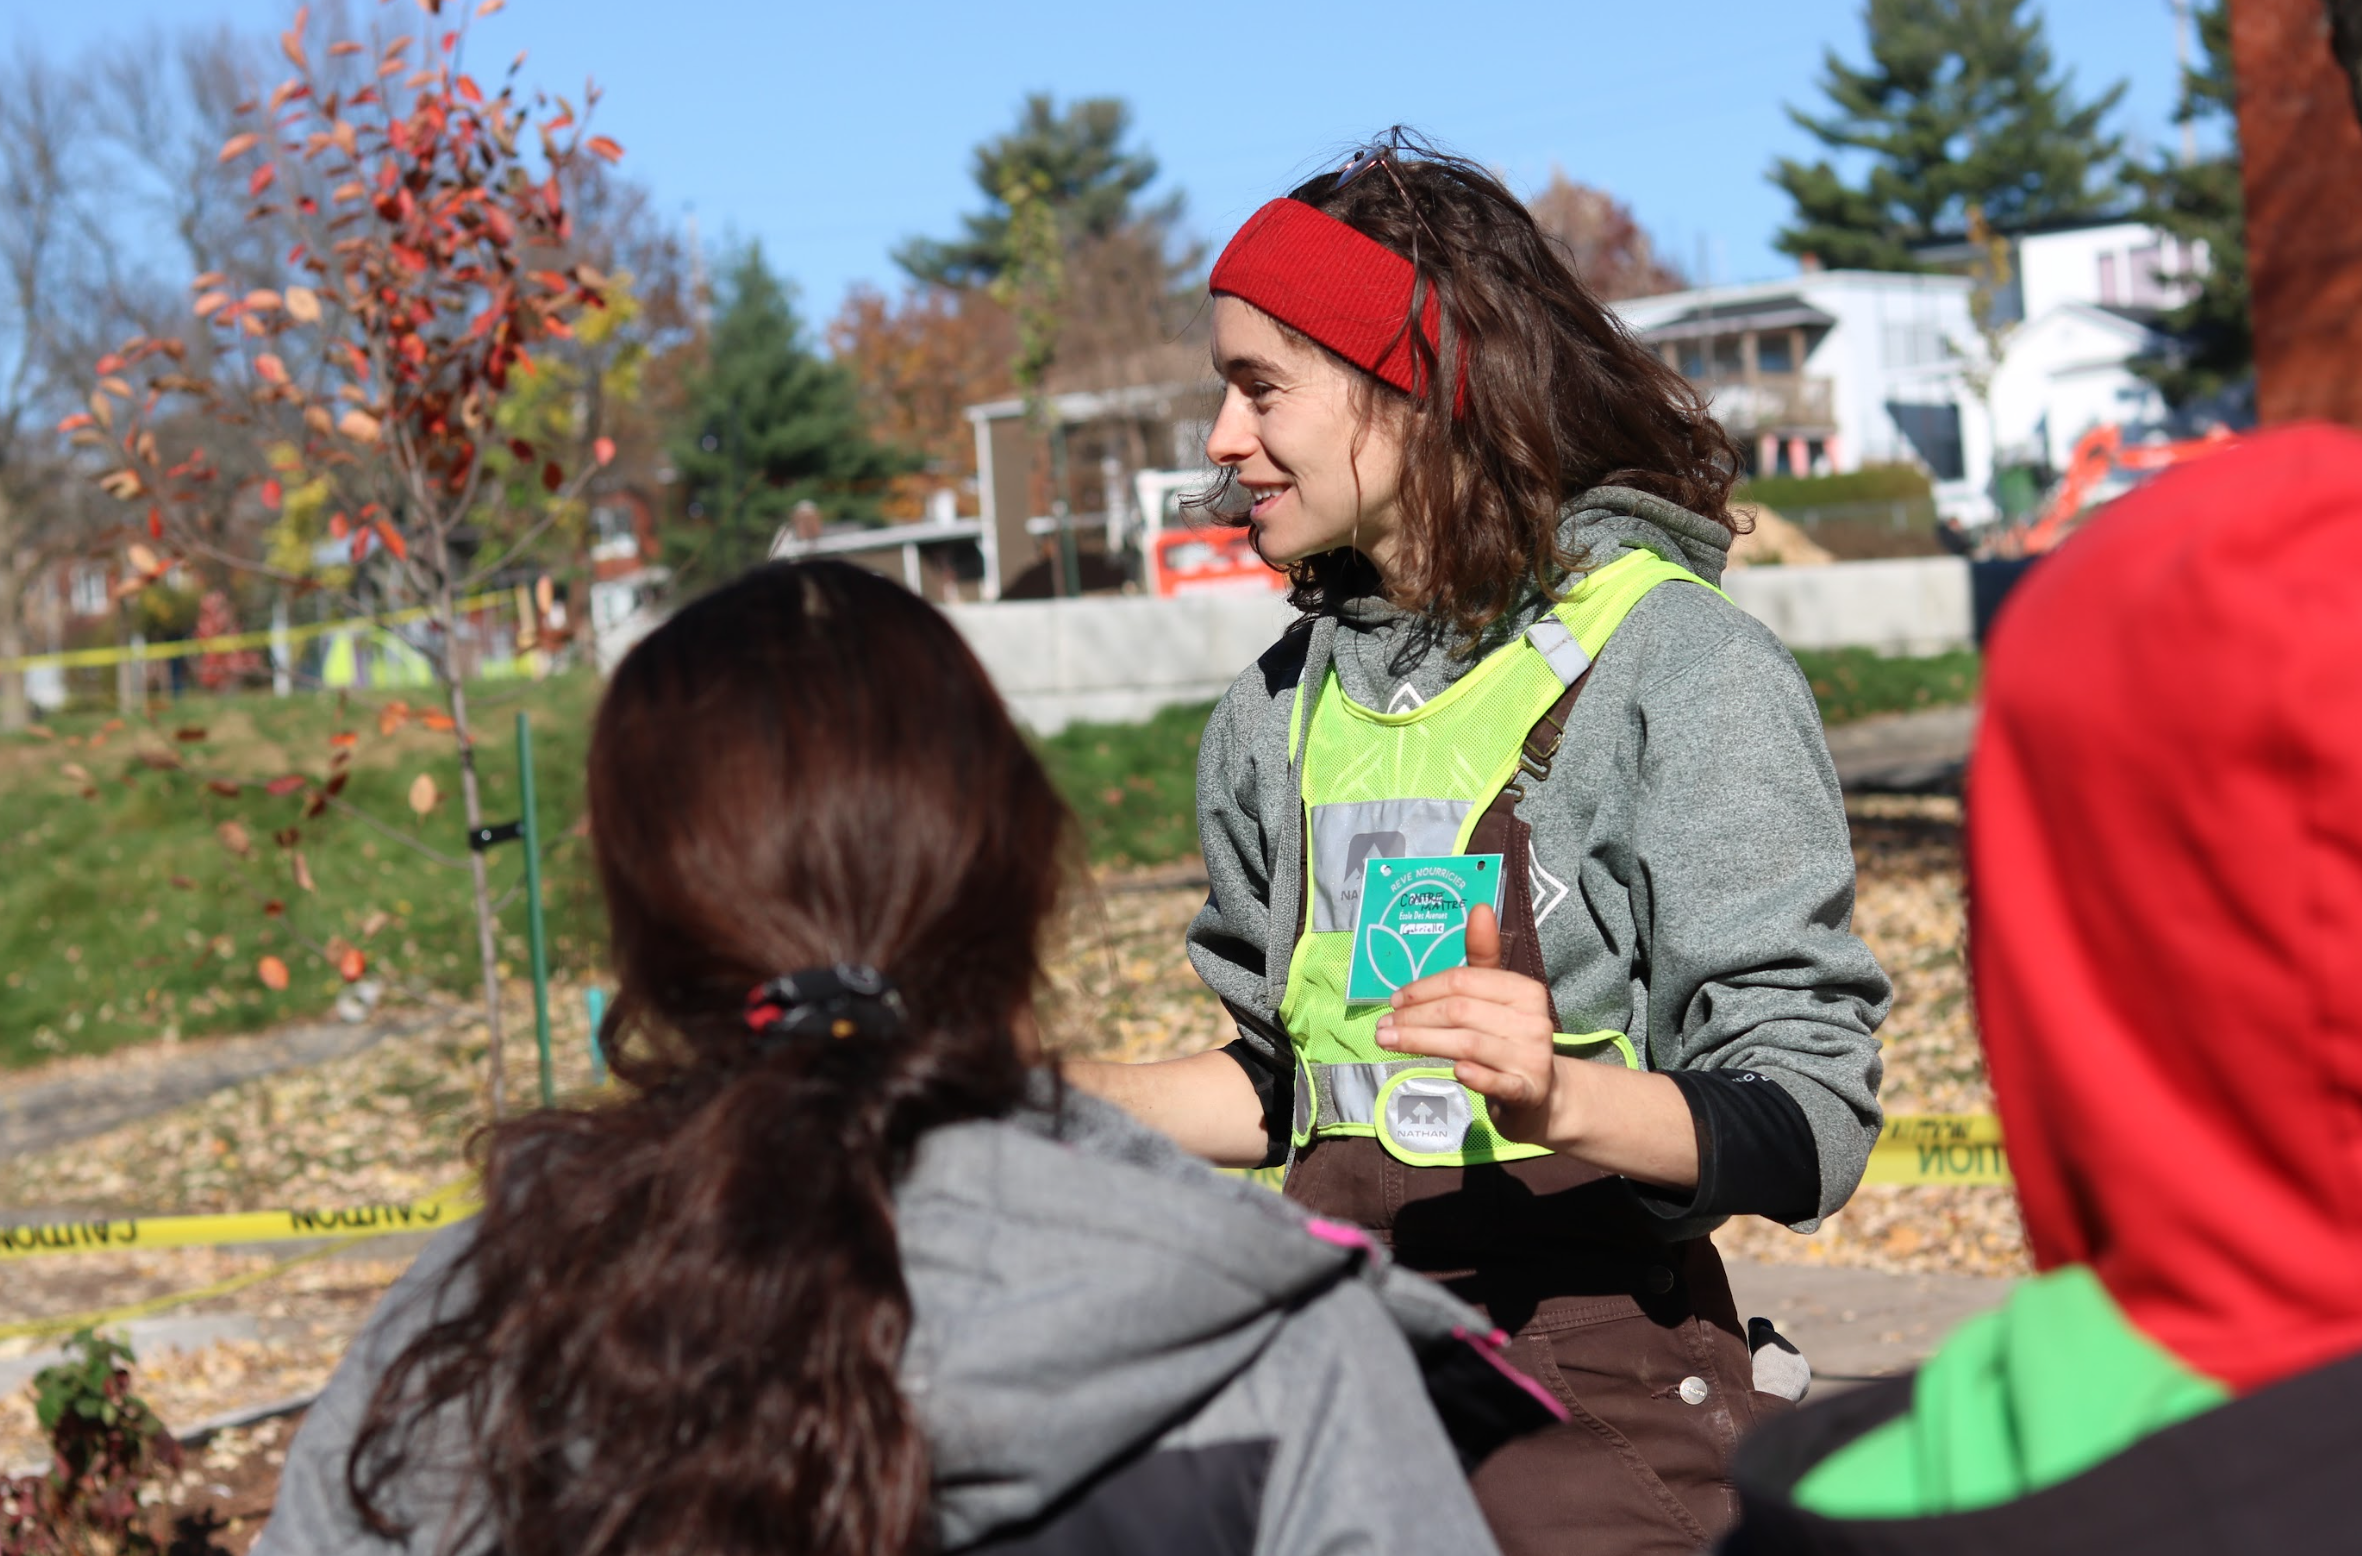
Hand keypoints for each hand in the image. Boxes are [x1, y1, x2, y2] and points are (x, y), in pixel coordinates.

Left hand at [1372, 903, 1557, 1143]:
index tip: (1393, 1001)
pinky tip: (1454, 1072)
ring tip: (1390, 1043)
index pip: (1463, 981)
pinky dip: (1476, 1075)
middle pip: (1460, 1011)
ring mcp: (1532, 1057)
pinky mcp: (1528, 1091)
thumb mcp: (1497, 998)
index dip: (1423, 989)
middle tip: (1382, 1027)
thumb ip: (1482, 958)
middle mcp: (1533, 1020)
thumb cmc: (1509, 1040)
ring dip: (1422, 1042)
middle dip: (1415, 1017)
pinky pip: (1499, 1081)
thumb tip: (1479, 907)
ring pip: (1469, 1043)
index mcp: (1524, 990)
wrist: (1542, 1096)